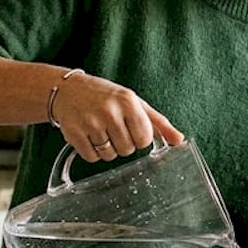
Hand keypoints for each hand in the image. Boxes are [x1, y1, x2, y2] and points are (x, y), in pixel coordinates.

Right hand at [52, 72, 183, 162]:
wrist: (68, 90)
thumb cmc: (106, 97)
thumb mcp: (134, 103)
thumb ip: (158, 123)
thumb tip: (179, 140)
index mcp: (128, 102)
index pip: (144, 139)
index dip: (139, 138)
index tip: (130, 128)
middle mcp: (110, 111)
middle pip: (127, 150)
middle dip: (122, 143)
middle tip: (113, 128)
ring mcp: (90, 122)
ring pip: (109, 155)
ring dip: (107, 149)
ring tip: (100, 130)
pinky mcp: (74, 133)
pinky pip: (92, 157)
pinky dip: (92, 151)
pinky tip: (89, 135)